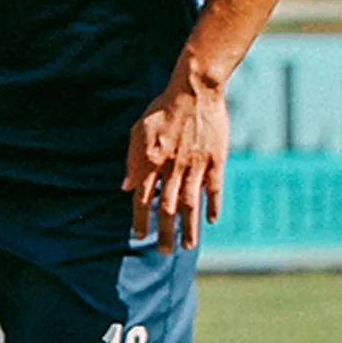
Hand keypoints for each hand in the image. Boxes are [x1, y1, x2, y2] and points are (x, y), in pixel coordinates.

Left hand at [125, 74, 229, 253]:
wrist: (194, 90)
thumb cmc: (163, 108)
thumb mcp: (139, 130)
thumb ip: (133, 160)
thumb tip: (126, 187)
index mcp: (152, 160)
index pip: (143, 198)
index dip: (141, 219)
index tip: (140, 236)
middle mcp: (172, 167)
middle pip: (167, 208)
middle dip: (165, 233)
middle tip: (164, 252)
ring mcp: (195, 165)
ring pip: (191, 204)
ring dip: (189, 228)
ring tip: (188, 247)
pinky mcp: (215, 160)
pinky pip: (214, 188)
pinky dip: (213, 206)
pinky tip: (211, 221)